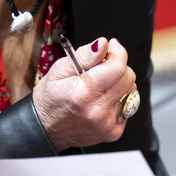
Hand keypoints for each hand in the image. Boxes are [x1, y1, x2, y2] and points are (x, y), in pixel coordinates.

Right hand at [31, 37, 136, 151]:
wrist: (46, 130)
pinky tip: (101, 101)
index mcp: (85, 93)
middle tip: (102, 68)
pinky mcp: (114, 132)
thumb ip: (85, 56)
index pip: (118, 67)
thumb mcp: (59, 71)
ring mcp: (108, 123)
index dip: (118, 52)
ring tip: (99, 87)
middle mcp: (99, 110)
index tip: (112, 46)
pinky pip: (127, 107)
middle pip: (128, 78)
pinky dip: (117, 100)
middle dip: (118, 67)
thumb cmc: (50, 100)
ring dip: (118, 84)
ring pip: (130, 92)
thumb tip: (103, 44)